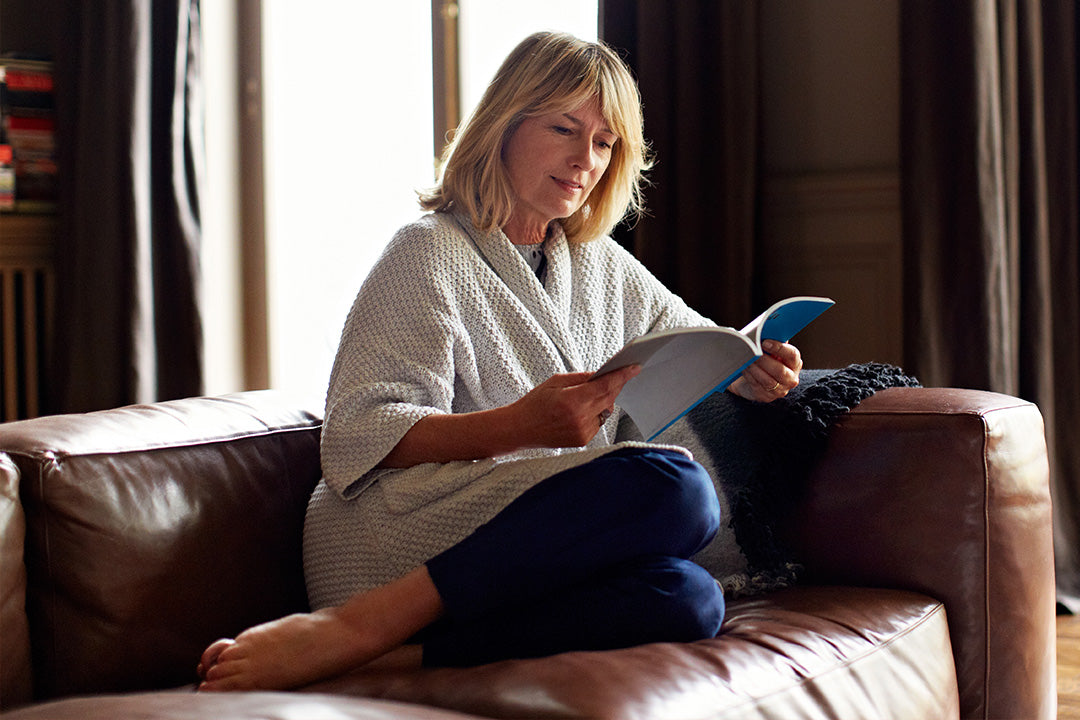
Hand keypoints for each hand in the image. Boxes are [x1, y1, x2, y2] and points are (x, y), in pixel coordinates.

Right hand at [509, 365, 640, 447]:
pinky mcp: (582, 441)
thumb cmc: (534, 403)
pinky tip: (581, 410)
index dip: (622, 376)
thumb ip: (581, 378)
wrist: (520, 428)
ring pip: (606, 411)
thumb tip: (603, 374)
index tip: (634, 368)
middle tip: (617, 374)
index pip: (605, 386)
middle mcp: (580, 419)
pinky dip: (596, 413)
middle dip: (614, 385)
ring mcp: (582, 432)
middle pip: (609, 398)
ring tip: (587, 395)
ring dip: (603, 400)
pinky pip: (598, 422)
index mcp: (572, 401)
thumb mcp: (556, 382)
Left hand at [729, 340, 801, 402]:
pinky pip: (757, 386)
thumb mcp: (769, 350)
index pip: (792, 355)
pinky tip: (743, 367)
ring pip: (767, 380)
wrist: (753, 378)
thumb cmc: (763, 360)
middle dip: (764, 360)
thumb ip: (770, 341)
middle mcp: (791, 378)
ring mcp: (779, 390)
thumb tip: (764, 330)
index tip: (764, 342)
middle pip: (780, 371)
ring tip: (745, 359)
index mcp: (794, 363)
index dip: (779, 348)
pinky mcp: (766, 397)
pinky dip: (749, 375)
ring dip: (755, 369)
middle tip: (752, 352)